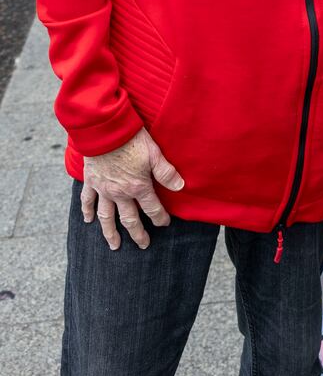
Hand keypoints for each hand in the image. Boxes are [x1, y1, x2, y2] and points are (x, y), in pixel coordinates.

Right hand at [82, 127, 183, 250]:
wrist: (104, 129)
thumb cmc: (132, 138)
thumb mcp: (154, 153)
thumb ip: (166, 172)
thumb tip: (181, 186)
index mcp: (138, 186)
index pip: (152, 208)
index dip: (160, 218)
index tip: (165, 224)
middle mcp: (119, 193)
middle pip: (129, 219)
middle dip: (137, 234)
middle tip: (143, 245)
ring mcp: (103, 189)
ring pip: (107, 217)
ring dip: (110, 233)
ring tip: (115, 246)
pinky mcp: (91, 181)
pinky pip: (87, 201)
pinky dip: (87, 212)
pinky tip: (88, 221)